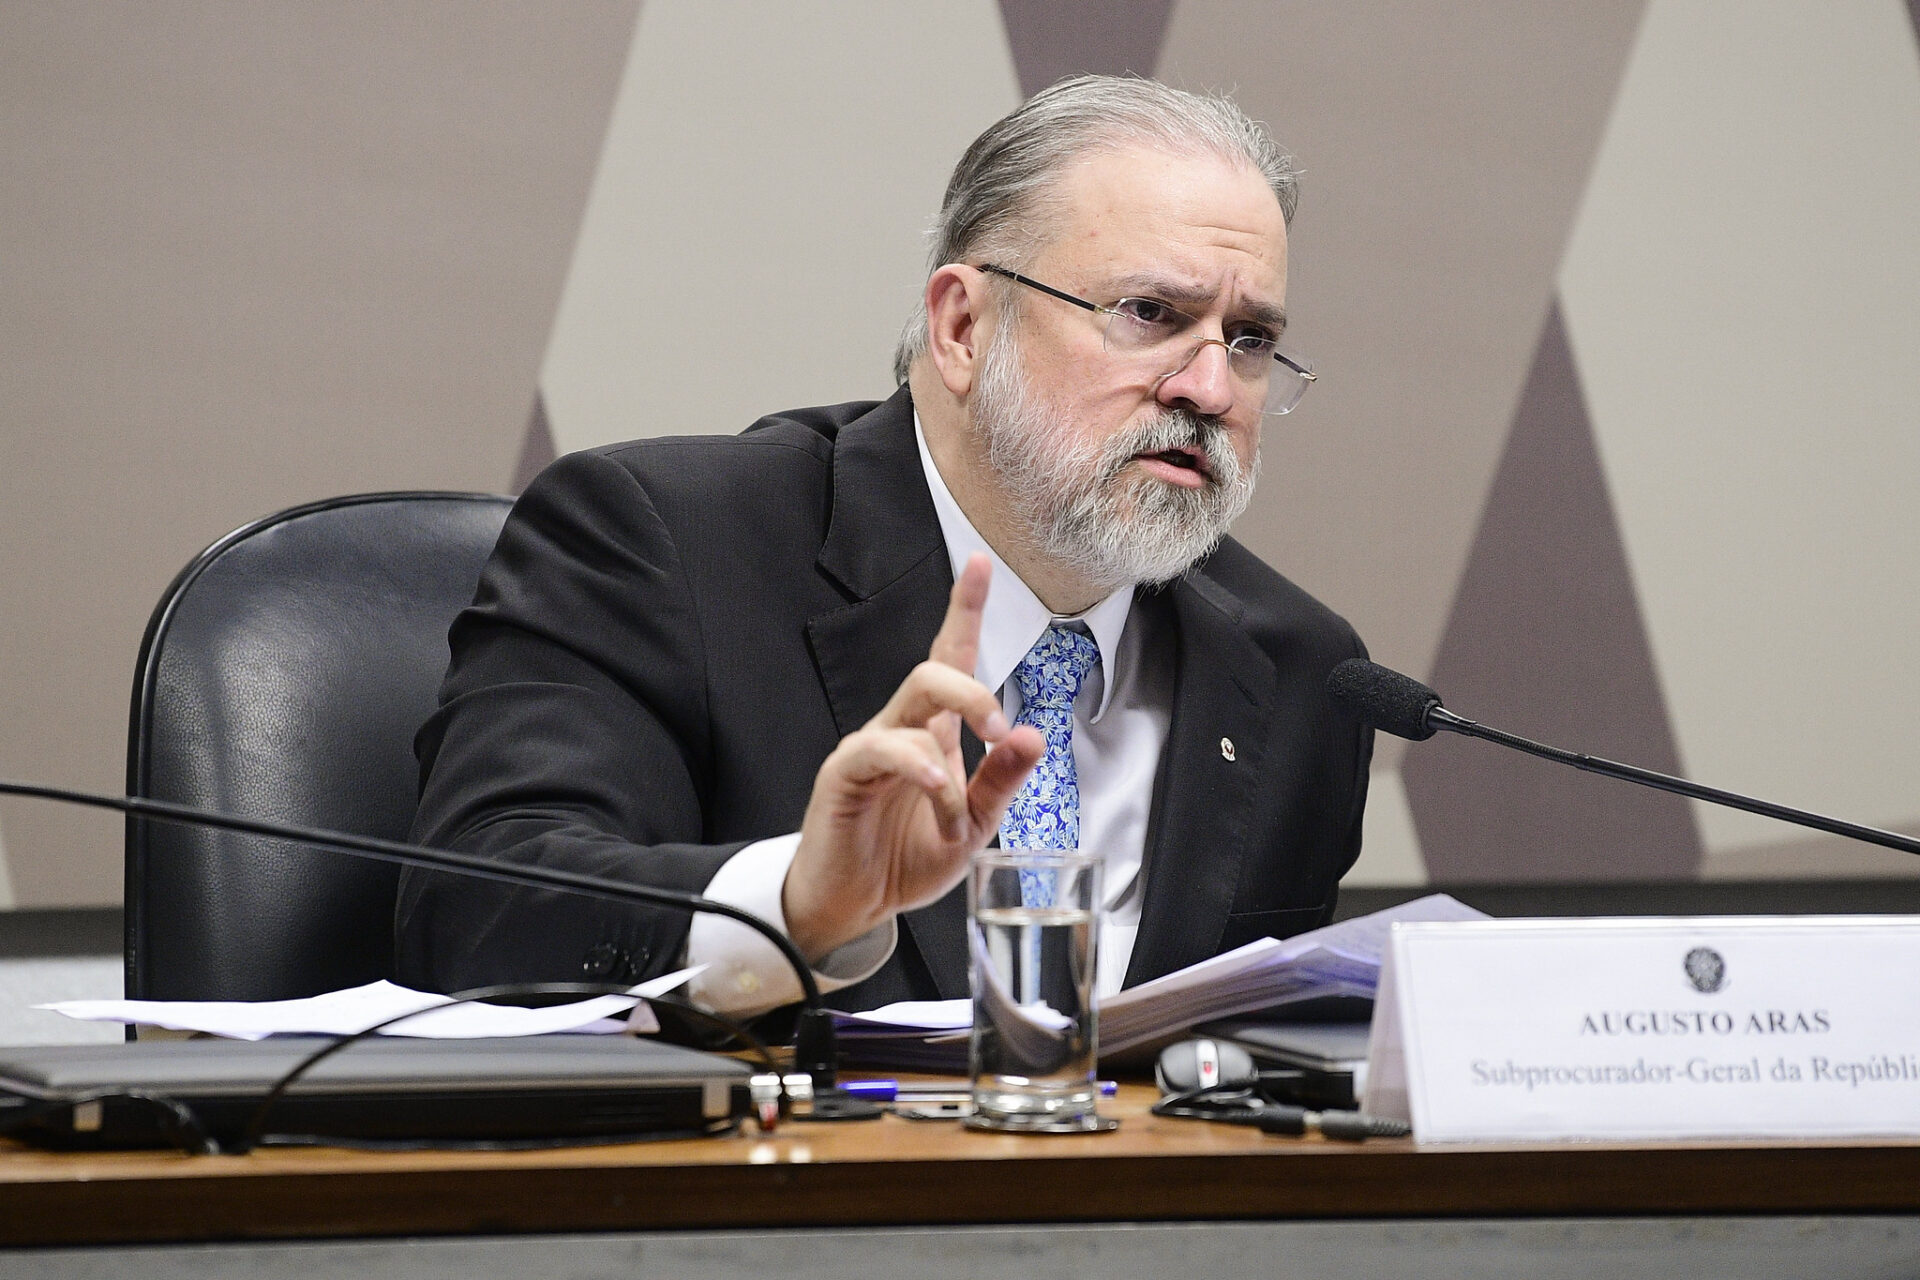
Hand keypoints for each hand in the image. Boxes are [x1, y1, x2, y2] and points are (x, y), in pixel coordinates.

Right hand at [783, 554, 1043, 962]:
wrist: (855, 904)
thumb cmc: (907, 857)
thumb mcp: (974, 825)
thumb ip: (1001, 781)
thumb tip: (1034, 735)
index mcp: (934, 732)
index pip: (950, 658)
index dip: (964, 609)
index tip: (980, 563)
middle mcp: (901, 728)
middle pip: (933, 672)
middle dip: (974, 692)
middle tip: (999, 732)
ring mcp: (870, 747)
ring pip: (913, 711)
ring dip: (949, 769)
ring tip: (957, 820)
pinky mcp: (844, 773)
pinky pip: (882, 751)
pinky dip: (917, 771)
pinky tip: (933, 792)